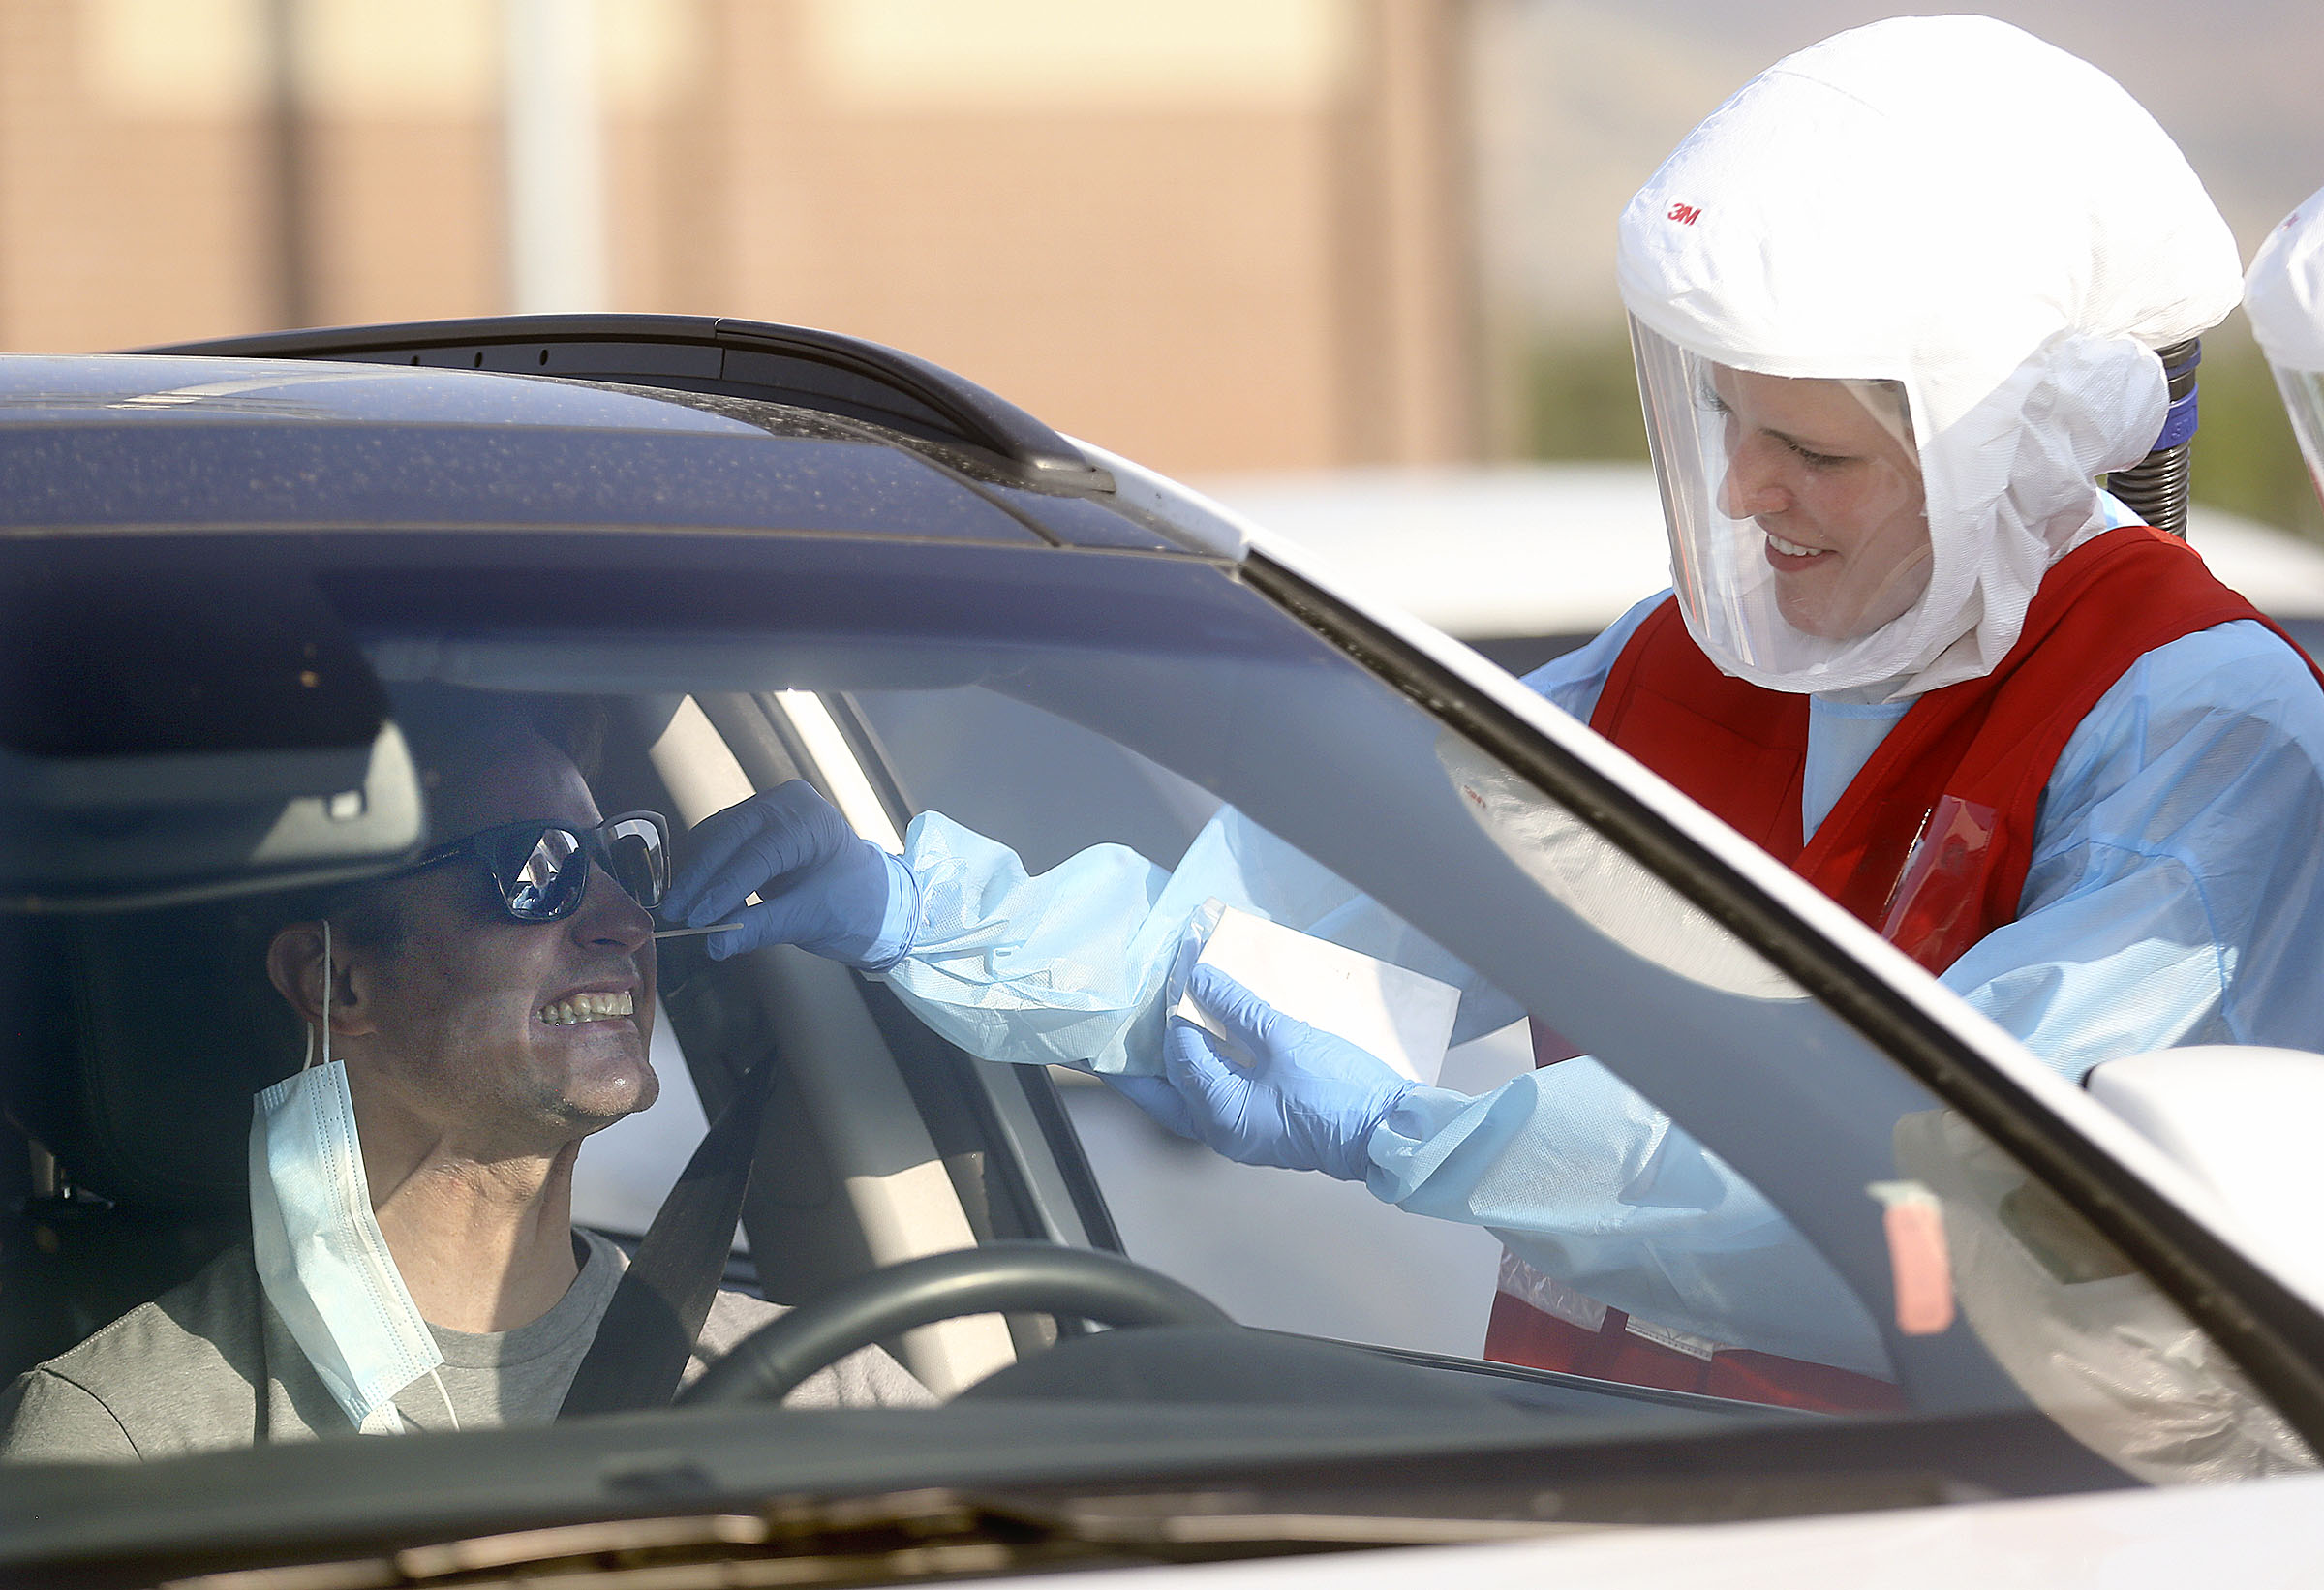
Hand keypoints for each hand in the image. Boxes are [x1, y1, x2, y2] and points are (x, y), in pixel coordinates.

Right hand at [659, 782, 917, 967]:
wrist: (870, 896)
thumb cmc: (854, 903)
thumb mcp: (812, 918)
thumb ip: (763, 927)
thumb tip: (716, 943)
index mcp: (812, 820)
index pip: (759, 853)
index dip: (725, 886)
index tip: (700, 917)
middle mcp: (787, 803)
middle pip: (730, 838)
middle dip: (701, 880)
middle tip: (677, 915)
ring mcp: (768, 808)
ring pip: (716, 837)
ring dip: (699, 875)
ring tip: (688, 913)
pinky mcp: (753, 823)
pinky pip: (719, 841)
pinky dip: (707, 870)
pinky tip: (702, 899)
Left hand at [1109, 964, 1415, 1181]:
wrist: (1389, 1132)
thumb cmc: (1340, 1095)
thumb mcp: (1286, 1040)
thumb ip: (1238, 1009)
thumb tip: (1201, 982)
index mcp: (1220, 1115)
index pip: (1180, 1055)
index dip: (1177, 1011)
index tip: (1179, 973)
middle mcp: (1221, 1130)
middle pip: (1166, 1088)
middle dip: (1143, 1056)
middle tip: (1120, 1028)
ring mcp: (1241, 1130)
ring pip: (1190, 1092)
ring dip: (1176, 1059)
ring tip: (1157, 1028)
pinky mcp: (1261, 1122)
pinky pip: (1219, 1092)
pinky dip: (1207, 1065)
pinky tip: (1209, 1039)